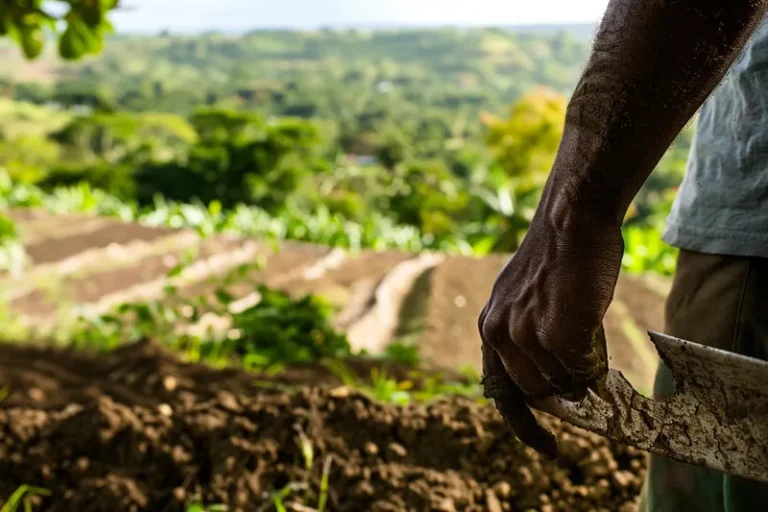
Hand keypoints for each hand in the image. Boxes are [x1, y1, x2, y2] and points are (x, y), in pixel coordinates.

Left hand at [478, 215, 623, 457]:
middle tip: (587, 373)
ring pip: (563, 382)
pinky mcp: (555, 332)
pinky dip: (596, 361)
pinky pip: (583, 369)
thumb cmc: (557, 258)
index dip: (523, 423)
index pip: (499, 390)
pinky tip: (596, 328)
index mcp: (488, 326)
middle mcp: (498, 333)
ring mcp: (525, 335)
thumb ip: (533, 339)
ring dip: (582, 371)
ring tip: (589, 330)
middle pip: (537, 391)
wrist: (570, 220)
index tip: (548, 446)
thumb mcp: (527, 299)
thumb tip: (568, 384)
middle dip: (565, 390)